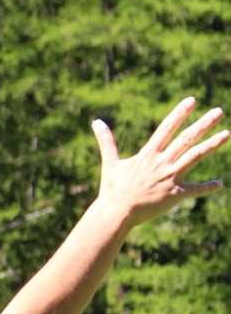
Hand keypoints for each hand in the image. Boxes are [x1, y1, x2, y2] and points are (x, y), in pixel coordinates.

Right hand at [94, 96, 228, 226]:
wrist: (116, 212)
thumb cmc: (112, 190)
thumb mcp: (110, 163)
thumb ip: (107, 141)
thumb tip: (96, 122)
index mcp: (148, 153)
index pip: (167, 127)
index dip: (179, 113)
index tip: (192, 100)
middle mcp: (162, 162)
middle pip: (187, 138)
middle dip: (203, 124)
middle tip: (218, 111)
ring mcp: (170, 177)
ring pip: (195, 157)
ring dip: (212, 145)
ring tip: (227, 134)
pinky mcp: (175, 194)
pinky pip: (195, 189)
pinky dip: (207, 187)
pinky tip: (219, 184)